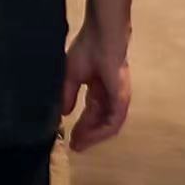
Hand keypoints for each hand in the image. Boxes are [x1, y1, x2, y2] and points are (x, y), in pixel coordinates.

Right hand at [61, 25, 131, 151]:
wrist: (102, 37)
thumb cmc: (87, 50)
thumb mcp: (71, 76)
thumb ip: (68, 95)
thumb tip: (63, 113)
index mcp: (99, 87)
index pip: (91, 112)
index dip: (81, 126)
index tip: (69, 138)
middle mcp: (110, 96)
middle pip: (99, 121)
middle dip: (86, 135)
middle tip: (73, 147)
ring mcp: (117, 98)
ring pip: (107, 126)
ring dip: (93, 137)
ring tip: (79, 145)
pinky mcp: (121, 99)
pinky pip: (113, 122)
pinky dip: (101, 132)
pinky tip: (88, 138)